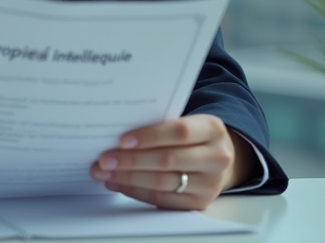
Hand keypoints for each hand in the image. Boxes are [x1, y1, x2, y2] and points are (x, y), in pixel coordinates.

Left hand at [89, 115, 256, 209]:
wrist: (219, 157)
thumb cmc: (194, 136)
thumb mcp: (188, 122)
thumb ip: (162, 125)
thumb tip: (119, 135)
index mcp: (213, 129)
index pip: (179, 132)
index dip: (150, 136)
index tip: (122, 140)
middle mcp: (216, 158)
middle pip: (168, 160)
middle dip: (131, 160)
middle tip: (104, 159)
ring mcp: (209, 184)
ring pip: (162, 182)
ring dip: (128, 178)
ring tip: (105, 172)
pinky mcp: (199, 203)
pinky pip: (161, 199)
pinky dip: (136, 191)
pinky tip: (119, 183)